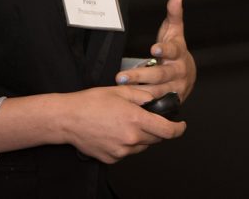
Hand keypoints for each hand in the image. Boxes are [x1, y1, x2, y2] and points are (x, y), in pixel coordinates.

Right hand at [55, 85, 185, 162]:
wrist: (67, 119)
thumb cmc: (91, 102)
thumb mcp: (121, 90)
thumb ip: (143, 95)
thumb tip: (156, 101)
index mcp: (136, 119)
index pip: (167, 130)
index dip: (178, 129)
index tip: (181, 125)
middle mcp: (131, 138)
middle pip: (156, 139)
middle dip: (156, 129)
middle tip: (144, 118)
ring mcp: (121, 151)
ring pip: (142, 146)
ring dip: (141, 137)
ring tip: (124, 123)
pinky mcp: (112, 158)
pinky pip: (127, 152)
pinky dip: (126, 144)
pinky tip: (114, 132)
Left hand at [115, 0, 196, 100]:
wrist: (187, 74)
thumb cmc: (176, 50)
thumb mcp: (175, 31)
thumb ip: (174, 14)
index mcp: (179, 53)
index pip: (172, 51)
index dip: (163, 50)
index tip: (153, 49)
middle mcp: (179, 72)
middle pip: (160, 75)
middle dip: (140, 76)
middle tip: (121, 77)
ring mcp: (176, 88)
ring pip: (157, 91)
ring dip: (139, 91)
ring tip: (121, 89)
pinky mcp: (171, 101)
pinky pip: (157, 103)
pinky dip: (145, 104)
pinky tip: (130, 104)